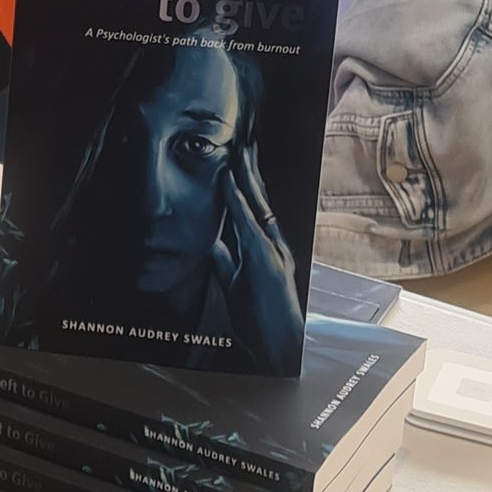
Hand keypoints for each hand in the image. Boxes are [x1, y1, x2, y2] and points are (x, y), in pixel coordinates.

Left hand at [213, 134, 304, 366]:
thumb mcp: (236, 285)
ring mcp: (273, 252)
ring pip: (258, 204)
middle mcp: (275, 245)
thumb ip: (226, 263)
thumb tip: (212, 243)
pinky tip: (230, 183)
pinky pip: (250, 224)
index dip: (246, 185)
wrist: (279, 348)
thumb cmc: (260, 322)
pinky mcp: (267, 262)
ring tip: (239, 150)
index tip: (238, 163)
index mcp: (267, 250)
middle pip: (261, 199)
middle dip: (251, 171)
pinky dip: (239, 202)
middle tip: (243, 143)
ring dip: (247, 176)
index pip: (256, 209)